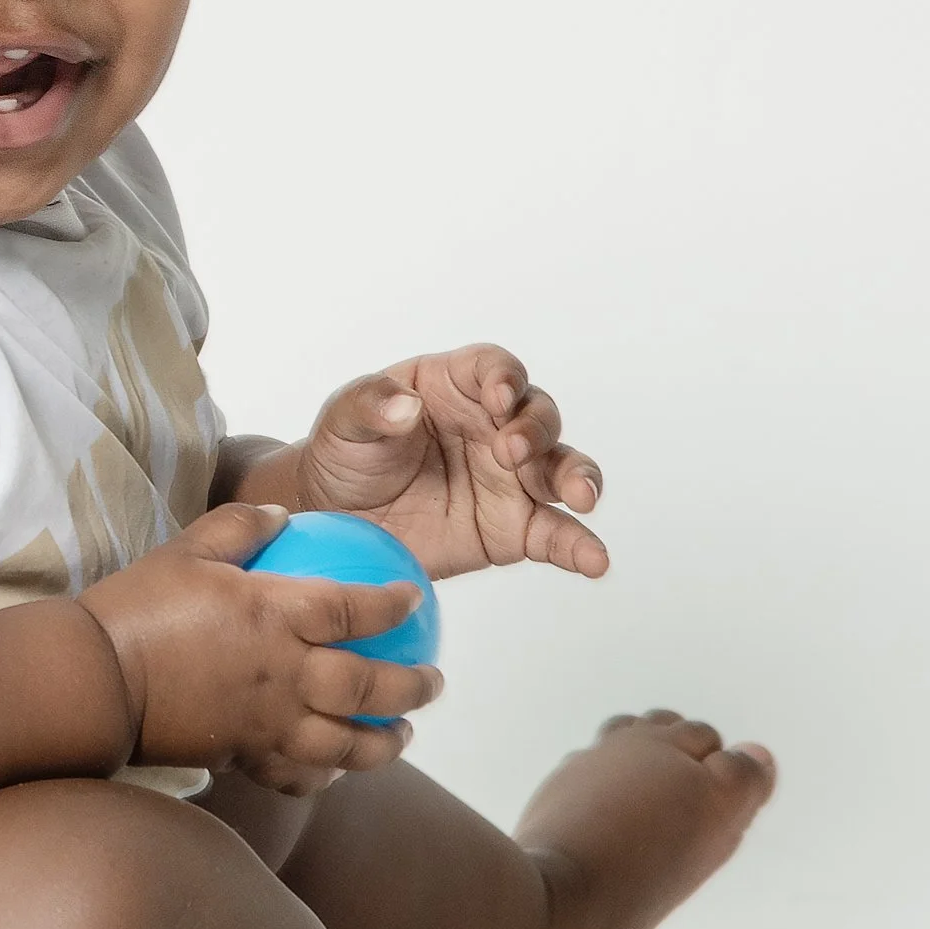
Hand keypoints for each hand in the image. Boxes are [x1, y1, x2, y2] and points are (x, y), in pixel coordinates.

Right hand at [83, 503, 442, 798]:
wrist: (95, 678)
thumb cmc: (138, 606)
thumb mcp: (188, 547)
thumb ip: (241, 525)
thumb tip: (282, 512)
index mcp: (277, 614)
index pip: (357, 610)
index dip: (395, 605)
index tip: (417, 600)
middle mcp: (286, 672)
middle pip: (369, 685)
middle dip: (412, 687)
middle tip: (433, 682)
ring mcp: (268, 720)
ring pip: (346, 743)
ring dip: (383, 742)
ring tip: (400, 735)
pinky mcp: (244, 754)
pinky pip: (296, 775)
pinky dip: (323, 777)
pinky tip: (333, 772)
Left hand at [291, 345, 606, 581]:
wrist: (335, 517)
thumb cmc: (345, 452)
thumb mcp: (343, 419)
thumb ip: (370, 405)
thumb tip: (404, 407)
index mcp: (456, 386)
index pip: (495, 369)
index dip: (505, 378)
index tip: (499, 398)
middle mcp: (494, 426)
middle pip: (538, 416)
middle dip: (536, 431)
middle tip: (512, 453)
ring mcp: (509, 478)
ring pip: (561, 469)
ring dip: (577, 478)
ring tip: (581, 498)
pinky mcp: (512, 529)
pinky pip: (555, 535)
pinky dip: (579, 547)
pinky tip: (594, 560)